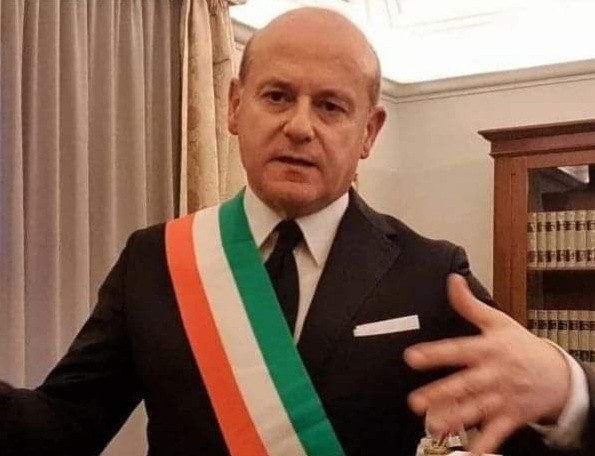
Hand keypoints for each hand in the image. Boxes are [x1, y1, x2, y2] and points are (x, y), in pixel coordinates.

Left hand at [403, 273, 570, 453]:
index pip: (458, 351)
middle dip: (440, 394)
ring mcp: (503, 397)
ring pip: (476, 410)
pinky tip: (468, 452)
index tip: (412, 357)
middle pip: (464, 385)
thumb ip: (470, 305)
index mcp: (488, 349)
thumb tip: (451, 280)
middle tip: (415, 401)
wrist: (559, 375)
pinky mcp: (511, 417)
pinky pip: (496, 433)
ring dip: (455, 418)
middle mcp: (493, 374)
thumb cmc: (521, 346)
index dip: (435, 353)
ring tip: (432, 425)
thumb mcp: (498, 322)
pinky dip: (483, 444)